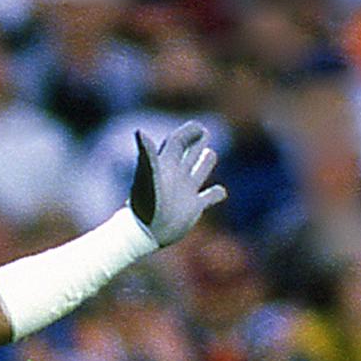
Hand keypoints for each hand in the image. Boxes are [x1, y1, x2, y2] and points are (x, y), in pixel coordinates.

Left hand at [127, 120, 225, 247]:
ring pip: (200, 171)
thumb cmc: (144, 204)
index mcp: (166, 165)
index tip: (199, 127)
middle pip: (189, 153)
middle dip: (196, 142)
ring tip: (209, 154)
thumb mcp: (147, 176)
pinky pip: (210, 197)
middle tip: (203, 132)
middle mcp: (177, 176)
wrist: (145, 233)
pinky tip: (220, 192)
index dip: (188, 132)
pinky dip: (217, 193)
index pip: (178, 141)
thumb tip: (140, 132)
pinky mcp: (194, 207)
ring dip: (205, 162)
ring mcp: (186, 191)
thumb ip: (147, 155)